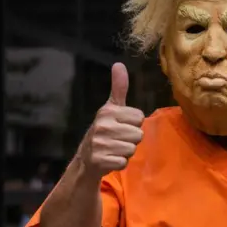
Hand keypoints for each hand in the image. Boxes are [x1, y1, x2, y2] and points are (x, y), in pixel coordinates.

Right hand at [78, 62, 144, 177]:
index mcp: (107, 111)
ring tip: (113, 149)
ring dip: (126, 152)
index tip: (121, 125)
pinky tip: (109, 159)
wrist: (86, 159)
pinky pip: (124, 162)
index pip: (139, 117)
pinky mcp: (99, 160)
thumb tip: (119, 64)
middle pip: (138, 134)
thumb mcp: (111, 108)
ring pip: (132, 149)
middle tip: (117, 139)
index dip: (133, 124)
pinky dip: (119, 163)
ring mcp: (99, 144)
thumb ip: (119, 87)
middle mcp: (102, 125)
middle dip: (131, 139)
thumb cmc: (105, 130)